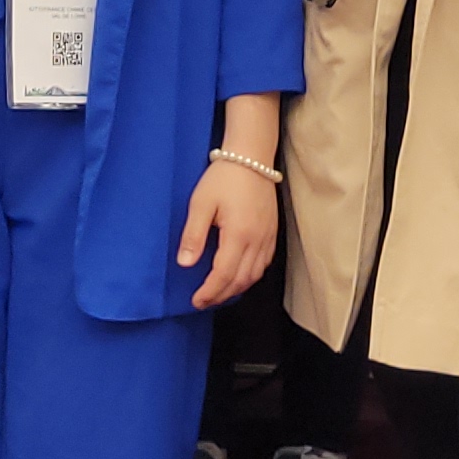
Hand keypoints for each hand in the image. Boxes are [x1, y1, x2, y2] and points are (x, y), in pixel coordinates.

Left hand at [177, 159, 279, 308]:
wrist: (251, 157)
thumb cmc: (223, 178)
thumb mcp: (201, 203)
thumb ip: (193, 235)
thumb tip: (185, 264)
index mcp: (239, 234)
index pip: (224, 274)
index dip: (209, 292)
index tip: (196, 301)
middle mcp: (257, 240)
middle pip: (240, 280)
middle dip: (221, 295)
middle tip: (203, 302)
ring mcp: (268, 237)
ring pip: (254, 275)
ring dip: (236, 289)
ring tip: (218, 293)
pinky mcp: (272, 233)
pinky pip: (264, 264)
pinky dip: (250, 277)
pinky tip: (238, 277)